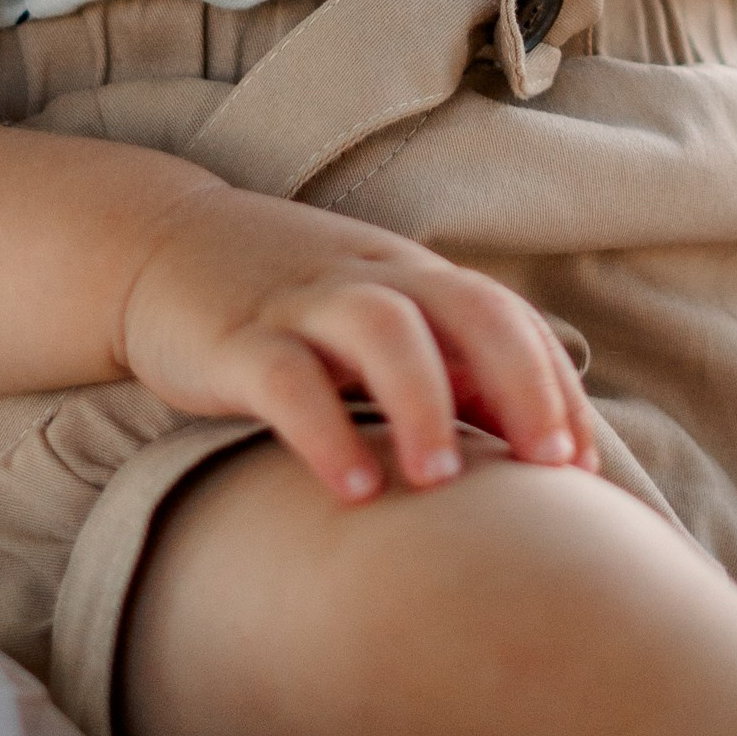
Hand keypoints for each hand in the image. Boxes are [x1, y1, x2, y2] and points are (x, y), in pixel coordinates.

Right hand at [116, 178, 598, 503]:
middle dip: (522, 384)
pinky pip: (287, 378)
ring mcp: (303, 305)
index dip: (554, 387)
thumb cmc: (286, 304)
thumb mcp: (373, 317)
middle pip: (470, 309)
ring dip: (425, 404)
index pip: (508, 319)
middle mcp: (371, 281)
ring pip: (384, 332)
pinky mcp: (235, 339)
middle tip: (548, 469)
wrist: (155, 245)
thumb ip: (448, 367)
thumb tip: (532, 446)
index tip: (581, 470)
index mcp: (413, 278)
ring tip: (441, 482)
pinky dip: (326, 432)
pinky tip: (354, 490)